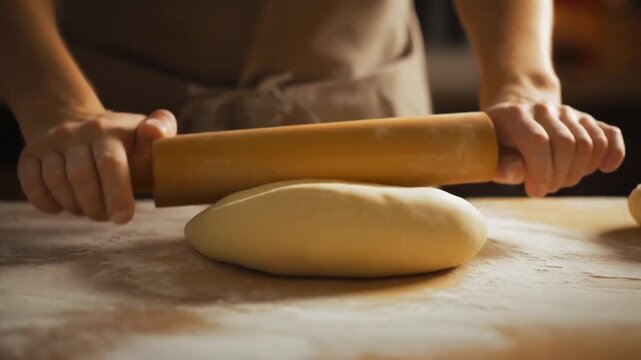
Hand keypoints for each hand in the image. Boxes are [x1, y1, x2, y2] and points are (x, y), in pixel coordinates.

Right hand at [17, 109, 176, 222]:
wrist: (70, 116)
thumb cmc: (119, 134)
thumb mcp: (143, 126)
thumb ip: (161, 126)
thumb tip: (155, 134)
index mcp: (109, 131)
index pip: (111, 163)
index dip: (117, 194)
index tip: (124, 218)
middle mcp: (77, 134)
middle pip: (82, 178)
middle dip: (96, 207)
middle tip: (107, 216)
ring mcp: (51, 143)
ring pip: (57, 182)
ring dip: (75, 206)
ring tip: (90, 210)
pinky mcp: (30, 154)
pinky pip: (31, 182)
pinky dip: (46, 201)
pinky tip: (60, 207)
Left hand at [487, 101, 624, 196]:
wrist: (512, 118)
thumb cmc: (499, 144)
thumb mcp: (489, 155)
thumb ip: (500, 166)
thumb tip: (518, 173)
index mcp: (514, 115)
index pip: (538, 142)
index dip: (541, 171)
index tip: (535, 192)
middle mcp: (542, 109)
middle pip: (567, 143)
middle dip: (560, 175)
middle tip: (546, 187)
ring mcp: (566, 112)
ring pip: (588, 142)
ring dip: (578, 171)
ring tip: (559, 179)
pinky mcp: (584, 119)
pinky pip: (608, 133)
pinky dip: (613, 152)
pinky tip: (605, 168)